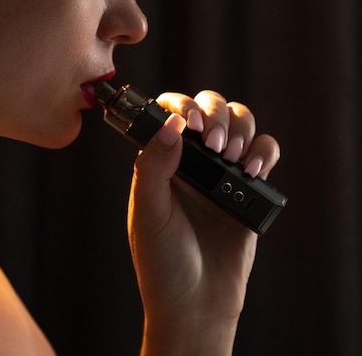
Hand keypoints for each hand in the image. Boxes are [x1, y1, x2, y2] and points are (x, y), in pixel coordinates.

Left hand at [127, 90, 279, 355]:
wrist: (196, 304)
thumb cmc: (162, 261)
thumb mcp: (146, 212)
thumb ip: (153, 165)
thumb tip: (170, 123)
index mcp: (162, 159)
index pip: (173, 112)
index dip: (183, 107)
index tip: (191, 125)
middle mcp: (193, 159)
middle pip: (211, 107)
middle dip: (216, 115)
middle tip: (214, 146)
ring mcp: (223, 171)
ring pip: (240, 121)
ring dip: (240, 128)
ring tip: (232, 159)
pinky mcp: (249, 188)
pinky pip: (265, 152)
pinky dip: (264, 151)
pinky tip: (253, 170)